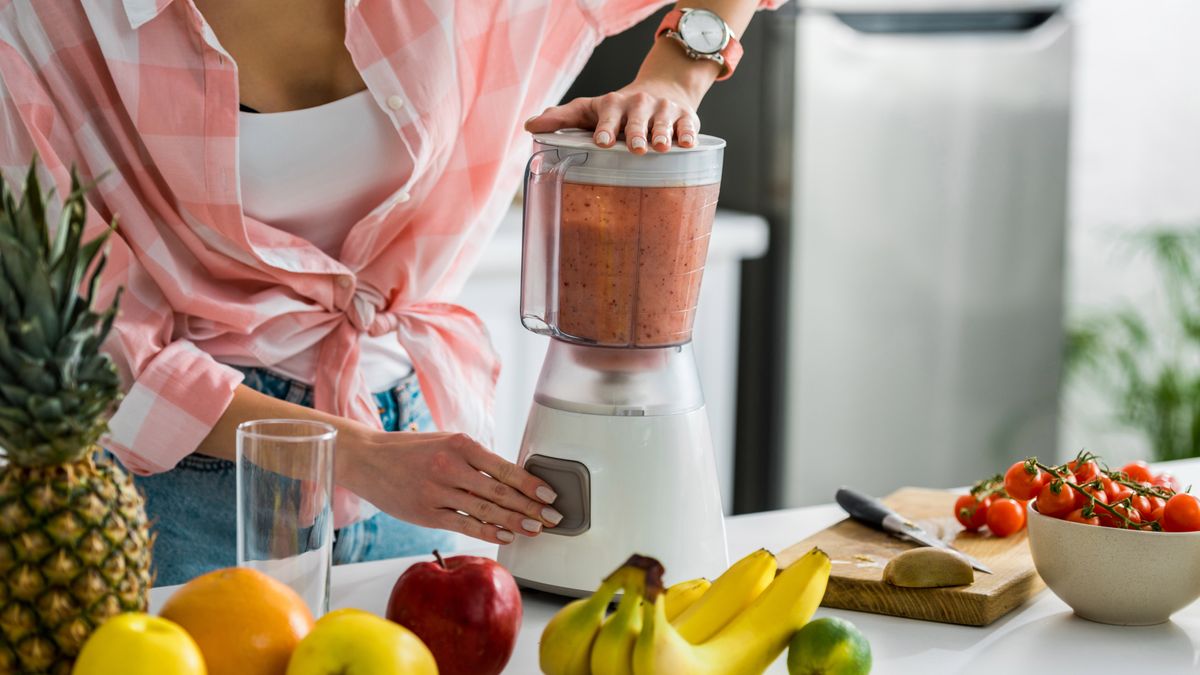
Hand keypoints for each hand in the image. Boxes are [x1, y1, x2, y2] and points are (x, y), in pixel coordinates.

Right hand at [339, 428, 562, 544]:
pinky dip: (488, 532)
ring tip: (536, 529)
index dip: (531, 484)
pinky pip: (464, 525)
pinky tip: (506, 536)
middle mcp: (451, 467)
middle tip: (553, 517)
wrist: (367, 460)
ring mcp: (437, 492)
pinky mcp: (426, 513)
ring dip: (515, 522)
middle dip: (531, 507)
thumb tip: (512, 478)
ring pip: (485, 511)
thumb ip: (475, 458)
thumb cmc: (411, 450)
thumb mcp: (446, 441)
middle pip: (500, 492)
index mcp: (460, 444)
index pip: (504, 468)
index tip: (550, 494)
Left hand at [525, 78, 702, 153]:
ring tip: (659, 147)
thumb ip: (561, 118)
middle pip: (637, 118)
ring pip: (663, 121)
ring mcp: (663, 109)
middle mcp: (639, 104)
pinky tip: (687, 144)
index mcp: (614, 104)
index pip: (608, 115)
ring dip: (661, 133)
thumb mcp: (589, 110)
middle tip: (635, 147)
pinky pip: (688, 125)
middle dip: (636, 132)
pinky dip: (688, 134)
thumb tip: (529, 128)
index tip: (602, 142)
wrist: (662, 91)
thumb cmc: (618, 110)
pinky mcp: (685, 116)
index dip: (605, 128)